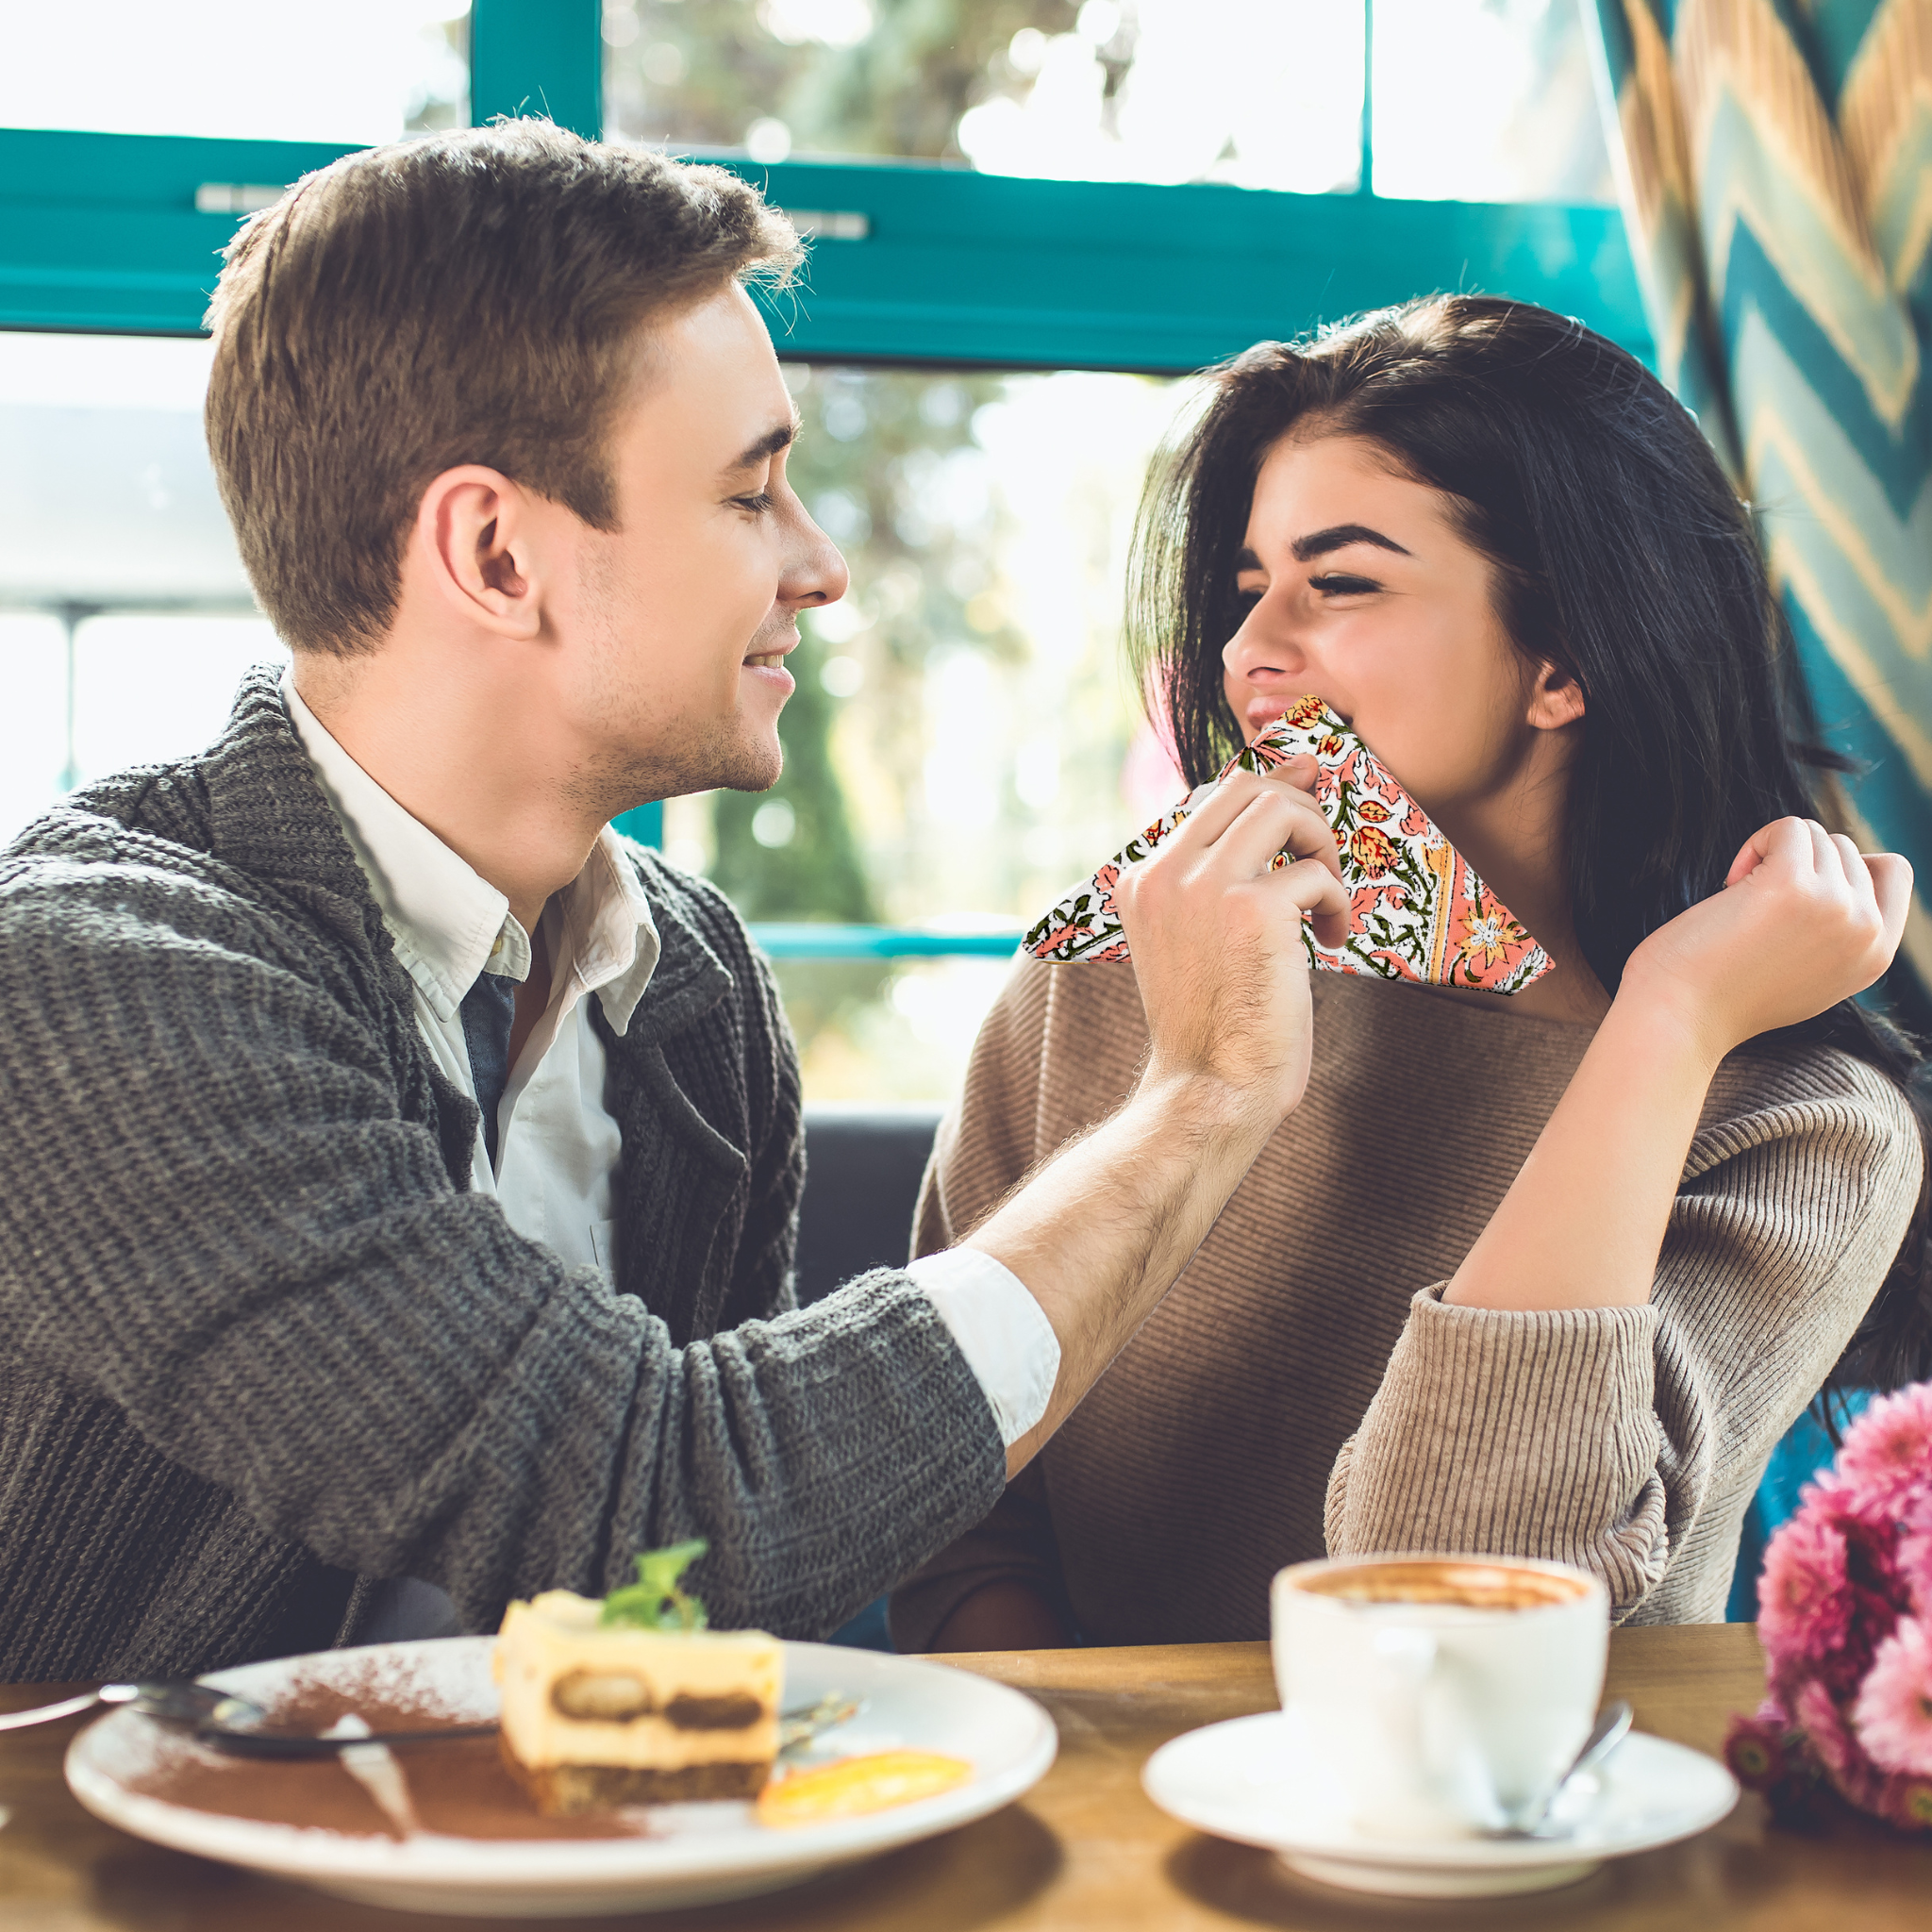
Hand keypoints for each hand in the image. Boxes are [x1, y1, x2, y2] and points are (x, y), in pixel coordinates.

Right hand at [1112, 753, 1348, 1122]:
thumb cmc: (1217, 1021)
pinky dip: (1337, 903)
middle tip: (1320, 859)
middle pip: (1247, 787)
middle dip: (1300, 811)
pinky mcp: (1252, 910)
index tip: (1307, 786)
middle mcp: (1164, 874)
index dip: (1270, 784)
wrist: (1211, 1088)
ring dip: (1320, 843)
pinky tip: (1330, 940)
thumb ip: (1223, 871)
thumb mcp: (1200, 934)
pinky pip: (1315, 874)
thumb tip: (1293, 775)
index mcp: (1142, 880)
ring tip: (1326, 895)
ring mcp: (1204, 888)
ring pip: (1281, 808)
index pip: (1211, 797)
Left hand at [1620, 817, 1910, 1058]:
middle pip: (1846, 848)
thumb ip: (1838, 936)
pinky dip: (1756, 843)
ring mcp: (1835, 906)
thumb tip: (1841, 882)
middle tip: (1754, 904)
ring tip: (1739, 899)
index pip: (1892, 871)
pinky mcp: (1793, 886)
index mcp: (1876, 955)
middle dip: (1796, 862)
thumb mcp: (1808, 975)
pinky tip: (1731, 881)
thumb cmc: (1725, 994)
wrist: (1680, 1019)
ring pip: (1816, 835)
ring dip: (1772, 854)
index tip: (1798, 889)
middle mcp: (1866, 931)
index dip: (1843, 864)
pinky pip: (1789, 828)